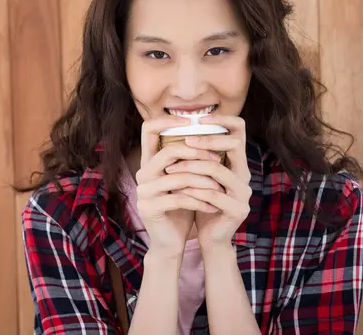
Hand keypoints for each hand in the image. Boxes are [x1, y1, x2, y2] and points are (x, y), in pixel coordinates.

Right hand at [136, 115, 223, 258]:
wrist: (168, 242)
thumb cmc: (180, 208)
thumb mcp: (184, 181)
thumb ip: (188, 160)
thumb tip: (210, 134)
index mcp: (149, 162)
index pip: (149, 129)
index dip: (169, 120)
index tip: (194, 122)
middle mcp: (142, 173)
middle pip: (168, 151)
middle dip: (197, 154)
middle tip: (218, 160)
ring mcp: (143, 191)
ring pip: (178, 177)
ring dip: (204, 182)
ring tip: (220, 188)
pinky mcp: (150, 208)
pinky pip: (180, 199)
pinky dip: (200, 202)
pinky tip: (213, 206)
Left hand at [165, 115, 251, 251]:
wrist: (213, 239)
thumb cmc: (203, 203)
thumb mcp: (201, 177)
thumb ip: (199, 157)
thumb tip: (180, 130)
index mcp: (238, 163)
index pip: (240, 130)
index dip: (222, 119)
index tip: (198, 118)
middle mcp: (245, 175)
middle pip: (234, 144)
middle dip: (206, 140)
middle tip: (184, 142)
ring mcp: (244, 194)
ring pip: (218, 169)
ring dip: (191, 166)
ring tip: (170, 168)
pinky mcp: (238, 210)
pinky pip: (213, 194)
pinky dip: (192, 190)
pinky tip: (176, 189)